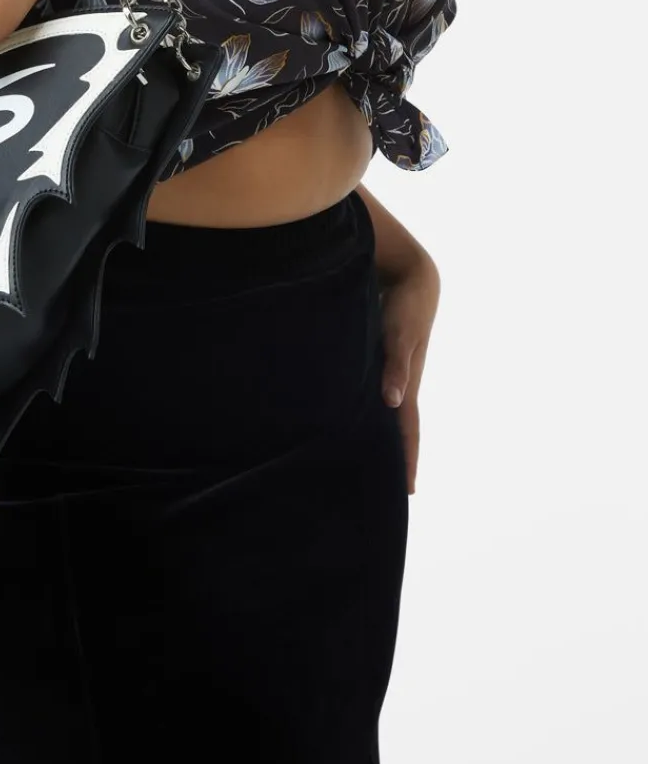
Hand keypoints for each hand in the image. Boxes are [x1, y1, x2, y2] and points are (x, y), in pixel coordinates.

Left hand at [379, 256, 440, 494]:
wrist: (410, 272)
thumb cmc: (405, 304)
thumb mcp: (400, 335)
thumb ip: (397, 365)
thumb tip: (394, 401)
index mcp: (408, 383)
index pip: (409, 429)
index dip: (407, 458)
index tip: (408, 491)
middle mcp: (401, 381)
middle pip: (399, 426)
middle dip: (396, 454)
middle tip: (388, 486)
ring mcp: (391, 368)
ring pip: (385, 409)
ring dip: (380, 433)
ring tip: (368, 457)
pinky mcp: (380, 354)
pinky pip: (374, 389)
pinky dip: (368, 408)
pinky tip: (353, 413)